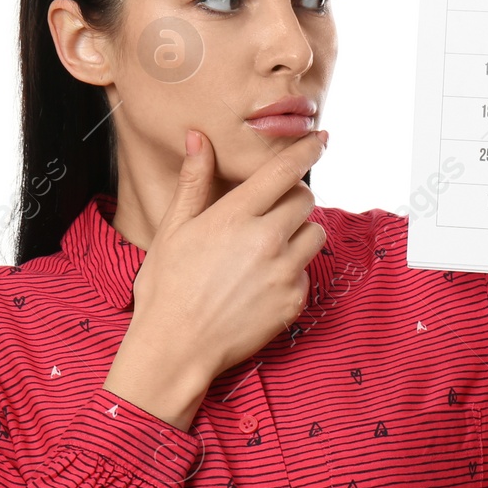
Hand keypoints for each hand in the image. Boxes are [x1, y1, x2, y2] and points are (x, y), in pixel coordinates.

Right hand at [110, 128, 330, 417]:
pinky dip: (292, 270)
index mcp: (235, 216)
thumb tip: (199, 138)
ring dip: (299, 232)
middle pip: (305, 199)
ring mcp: (284, 272)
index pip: (284, 171)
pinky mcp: (294, 300)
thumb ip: (194, 182)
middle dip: (293, 197)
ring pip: (314, 233)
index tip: (320, 140)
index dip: (307, 150)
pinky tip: (262, 281)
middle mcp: (266, 241)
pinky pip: (307, 271)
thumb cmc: (167, 289)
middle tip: (270, 211)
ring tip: (266, 248)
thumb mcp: (172, 229)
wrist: (176, 348)